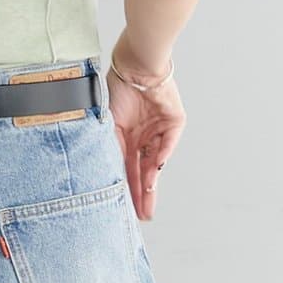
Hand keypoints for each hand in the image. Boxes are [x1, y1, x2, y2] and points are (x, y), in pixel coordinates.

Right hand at [107, 60, 183, 220]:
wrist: (135, 66)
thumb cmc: (116, 91)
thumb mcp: (108, 126)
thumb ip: (111, 150)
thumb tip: (107, 175)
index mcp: (127, 138)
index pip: (127, 169)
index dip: (126, 188)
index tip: (124, 209)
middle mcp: (144, 137)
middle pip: (143, 171)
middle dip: (142, 194)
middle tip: (142, 216)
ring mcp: (160, 130)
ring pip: (155, 162)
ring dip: (151, 182)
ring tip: (147, 201)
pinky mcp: (175, 122)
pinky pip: (168, 143)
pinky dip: (161, 156)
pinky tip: (154, 172)